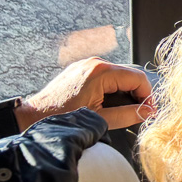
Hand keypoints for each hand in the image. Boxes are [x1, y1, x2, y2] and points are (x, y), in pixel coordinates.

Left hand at [20, 58, 154, 131]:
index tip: (148, 111)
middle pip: (130, 75)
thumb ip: (128, 114)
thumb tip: (148, 112)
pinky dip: (112, 89)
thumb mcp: (100, 118)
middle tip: (139, 113)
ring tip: (123, 110)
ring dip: (124, 92)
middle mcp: (96, 63)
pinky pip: (106, 76)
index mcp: (102, 72)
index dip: (148, 96)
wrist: (32, 117)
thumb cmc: (61, 118)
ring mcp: (87, 65)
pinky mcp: (81, 70)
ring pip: (119, 76)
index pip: (138, 78)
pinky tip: (108, 104)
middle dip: (137, 94)